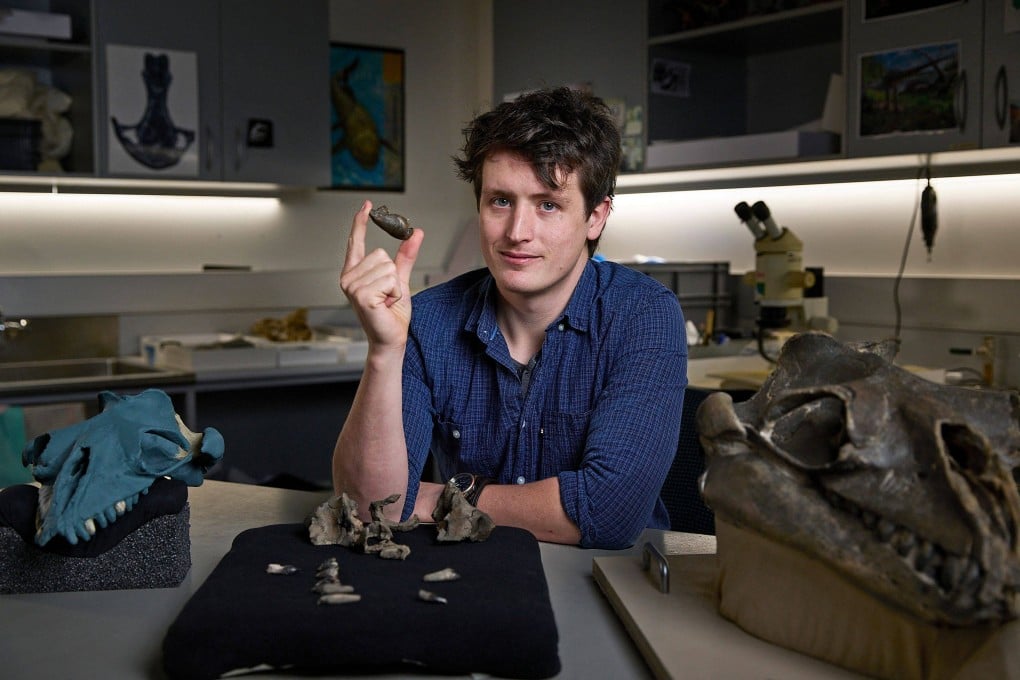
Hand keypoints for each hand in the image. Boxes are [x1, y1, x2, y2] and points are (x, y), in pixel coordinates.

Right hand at [339, 200, 423, 348]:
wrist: (391, 339)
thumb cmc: (392, 313)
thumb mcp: (400, 280)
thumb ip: (405, 256)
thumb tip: (416, 233)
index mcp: (354, 272)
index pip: (356, 242)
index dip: (360, 223)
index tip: (367, 205)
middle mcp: (348, 277)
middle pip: (381, 254)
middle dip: (392, 275)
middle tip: (387, 296)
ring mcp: (352, 286)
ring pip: (387, 267)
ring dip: (394, 286)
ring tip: (386, 301)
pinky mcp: (361, 295)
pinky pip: (390, 280)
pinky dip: (395, 293)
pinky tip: (386, 305)